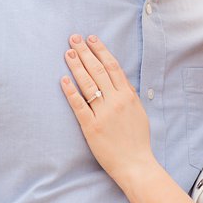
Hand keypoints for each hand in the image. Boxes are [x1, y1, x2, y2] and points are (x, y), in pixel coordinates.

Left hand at [60, 35, 155, 184]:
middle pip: (98, 71)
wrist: (136, 164)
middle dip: (85, 52)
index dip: (101, 51)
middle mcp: (116, 101)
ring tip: (67, 53)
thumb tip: (121, 81)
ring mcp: (103, 113)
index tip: (91, 39)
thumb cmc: (137, 141)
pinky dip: (71, 91)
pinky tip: (63, 80)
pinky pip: (79, 105)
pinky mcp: (91, 127)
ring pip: (88, 84)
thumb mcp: (139, 113)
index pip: (113, 67)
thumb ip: (129, 96)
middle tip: (73, 39)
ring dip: (76, 66)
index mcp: (128, 96)